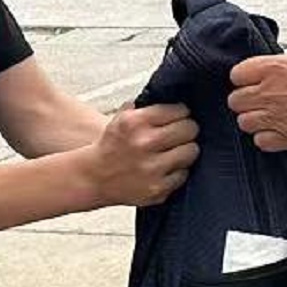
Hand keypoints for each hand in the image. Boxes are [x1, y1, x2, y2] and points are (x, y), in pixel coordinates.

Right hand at [80, 102, 197, 207]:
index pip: (180, 110)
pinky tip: (166, 169)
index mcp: (136, 122)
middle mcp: (144, 143)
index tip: (180, 117)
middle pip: (190, 129)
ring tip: (174, 151)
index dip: (182, 113)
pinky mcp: (157, 188)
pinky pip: (184, 174)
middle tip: (181, 134)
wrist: (94, 177)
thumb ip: (146, 107)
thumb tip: (172, 98)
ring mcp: (152, 168)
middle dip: (187, 130)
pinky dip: (177, 172)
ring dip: (186, 151)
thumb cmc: (111, 147)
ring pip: (191, 151)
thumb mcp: (122, 118)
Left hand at [228, 53, 286, 151]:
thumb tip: (273, 77)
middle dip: (248, 101)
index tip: (255, 82)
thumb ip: (284, 70)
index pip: (237, 74)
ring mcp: (276, 116)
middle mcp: (269, 91)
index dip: (247, 79)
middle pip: (235, 100)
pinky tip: (283, 131)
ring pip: (244, 122)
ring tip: (274, 117)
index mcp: (273, 66)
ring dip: (256, 120)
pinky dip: (268, 138)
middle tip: (265, 101)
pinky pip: (261, 141)